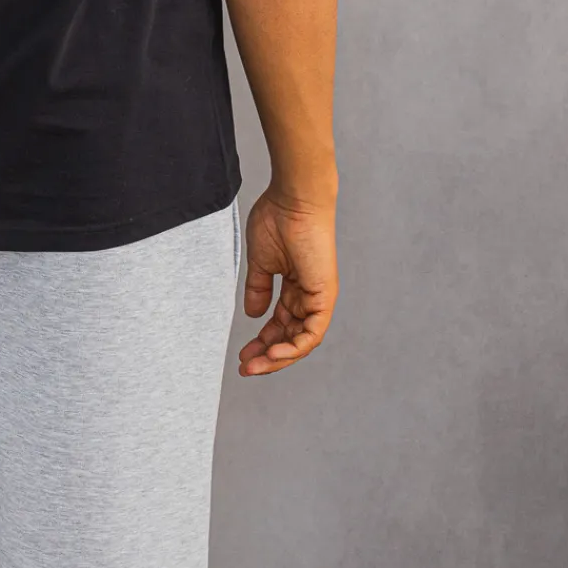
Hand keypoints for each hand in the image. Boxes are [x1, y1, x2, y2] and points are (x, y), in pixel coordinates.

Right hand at [237, 189, 337, 375]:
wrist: (294, 200)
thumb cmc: (278, 220)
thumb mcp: (261, 263)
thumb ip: (257, 289)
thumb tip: (253, 314)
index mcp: (294, 288)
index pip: (280, 325)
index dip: (262, 342)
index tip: (242, 354)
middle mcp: (308, 296)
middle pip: (290, 338)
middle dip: (267, 356)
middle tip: (245, 367)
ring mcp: (318, 298)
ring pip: (301, 341)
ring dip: (278, 358)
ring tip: (254, 366)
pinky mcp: (324, 297)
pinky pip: (312, 333)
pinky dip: (293, 348)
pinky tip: (272, 354)